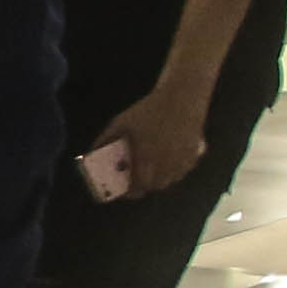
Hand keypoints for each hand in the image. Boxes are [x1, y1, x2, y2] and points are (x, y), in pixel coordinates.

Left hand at [97, 92, 213, 200]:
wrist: (181, 95)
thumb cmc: (147, 110)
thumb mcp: (120, 123)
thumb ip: (104, 140)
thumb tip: (90, 154)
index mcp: (147, 157)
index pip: (139, 186)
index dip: (130, 192)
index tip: (123, 192)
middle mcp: (167, 162)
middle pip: (155, 186)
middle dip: (144, 186)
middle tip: (136, 181)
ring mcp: (184, 158)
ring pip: (172, 179)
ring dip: (160, 180)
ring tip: (150, 173)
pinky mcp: (196, 152)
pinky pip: (185, 170)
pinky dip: (175, 171)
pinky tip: (168, 163)